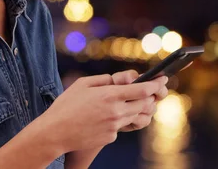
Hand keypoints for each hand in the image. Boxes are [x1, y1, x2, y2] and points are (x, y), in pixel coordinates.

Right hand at [39, 74, 166, 152]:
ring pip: (138, 116)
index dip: (156, 84)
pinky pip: (123, 126)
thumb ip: (103, 79)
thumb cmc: (66, 105)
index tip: (162, 80)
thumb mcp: (83, 84)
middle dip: (151, 97)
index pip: (143, 90)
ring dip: (140, 109)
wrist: (55, 132)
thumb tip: (118, 80)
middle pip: (145, 104)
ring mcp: (114, 126)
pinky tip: (108, 117)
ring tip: (134, 103)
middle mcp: (116, 111)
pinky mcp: (111, 137)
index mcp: (110, 95)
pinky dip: (121, 120)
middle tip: (151, 92)